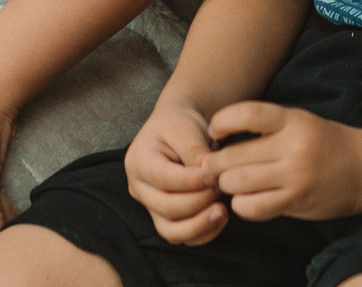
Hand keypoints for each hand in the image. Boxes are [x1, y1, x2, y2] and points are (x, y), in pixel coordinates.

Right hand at [123, 100, 227, 245]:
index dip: (192, 181)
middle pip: (167, 208)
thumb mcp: (185, 127)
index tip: (214, 174)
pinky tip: (220, 217)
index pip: (164, 179)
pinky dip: (203, 233)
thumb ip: (194, 150)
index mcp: (138, 161)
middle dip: (199, 201)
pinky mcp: (165, 218)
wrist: (178, 128)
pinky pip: (182, 237)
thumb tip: (208, 173)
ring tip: (222, 210)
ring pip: (171, 231)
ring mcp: (150, 206)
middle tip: (220, 187)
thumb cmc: (179, 124)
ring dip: (200, 225)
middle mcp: (139, 188)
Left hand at [200, 101, 361, 224]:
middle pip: (234, 156)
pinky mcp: (296, 202)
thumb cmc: (325, 142)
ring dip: (226, 185)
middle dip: (215, 164)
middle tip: (209, 167)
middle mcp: (293, 147)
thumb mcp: (299, 122)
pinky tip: (246, 199)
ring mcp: (295, 177)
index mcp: (293, 120)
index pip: (246, 114)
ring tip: (228, 183)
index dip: (221, 122)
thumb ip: (265, 127)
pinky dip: (242, 205)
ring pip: (238, 183)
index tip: (214, 131)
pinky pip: (254, 207)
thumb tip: (219, 138)